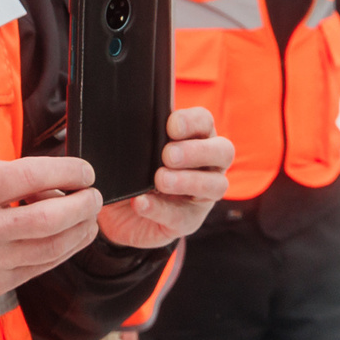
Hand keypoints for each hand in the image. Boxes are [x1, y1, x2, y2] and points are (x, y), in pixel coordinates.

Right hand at [0, 155, 100, 308]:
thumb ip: (9, 172)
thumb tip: (56, 180)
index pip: (31, 176)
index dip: (68, 172)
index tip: (85, 171)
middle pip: (50, 218)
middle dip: (83, 205)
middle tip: (94, 196)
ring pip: (53, 247)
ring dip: (80, 231)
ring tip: (89, 218)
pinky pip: (41, 267)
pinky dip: (63, 251)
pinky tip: (71, 238)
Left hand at [96, 107, 234, 248]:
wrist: (116, 211)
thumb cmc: (131, 170)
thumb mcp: (132, 151)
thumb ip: (138, 136)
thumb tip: (126, 118)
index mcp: (195, 138)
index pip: (205, 122)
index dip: (192, 121)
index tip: (170, 126)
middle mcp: (208, 165)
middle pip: (223, 151)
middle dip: (196, 151)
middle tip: (168, 155)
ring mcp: (203, 195)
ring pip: (215, 185)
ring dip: (187, 181)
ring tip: (160, 181)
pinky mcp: (189, 221)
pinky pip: (182, 216)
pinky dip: (160, 208)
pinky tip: (141, 202)